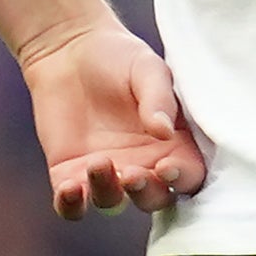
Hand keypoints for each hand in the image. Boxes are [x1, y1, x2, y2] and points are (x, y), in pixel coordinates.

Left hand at [22, 20, 207, 219]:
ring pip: (112, 203)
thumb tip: (164, 132)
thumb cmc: (119, 57)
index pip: (187, 175)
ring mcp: (105, 174)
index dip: (181, 179)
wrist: (69, 49)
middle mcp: (142, 165)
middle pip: (153, 198)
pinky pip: (72, 206)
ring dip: (108, 192)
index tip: (166, 167)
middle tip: (132, 173)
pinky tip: (70, 189)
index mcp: (171, 144)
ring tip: (97, 164)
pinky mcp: (69, 174)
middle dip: (144, 193)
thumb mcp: (147, 69)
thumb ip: (158, 99)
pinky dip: (71, 206)